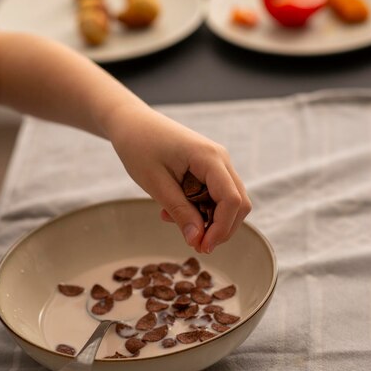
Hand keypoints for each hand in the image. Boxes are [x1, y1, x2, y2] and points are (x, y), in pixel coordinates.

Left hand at [105, 104, 251, 252]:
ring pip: (229, 201)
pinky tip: (174, 209)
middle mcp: (220, 158)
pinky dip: (201, 209)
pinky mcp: (209, 167)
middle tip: (194, 244)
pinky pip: (215, 195)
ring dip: (208, 219)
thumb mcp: (156, 184)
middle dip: (221, 228)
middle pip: (239, 203)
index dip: (222, 228)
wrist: (131, 123)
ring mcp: (217, 162)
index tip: (203, 247)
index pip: (232, 200)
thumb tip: (198, 241)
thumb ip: (180, 212)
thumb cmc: (139, 147)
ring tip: (171, 219)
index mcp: (209, 157)